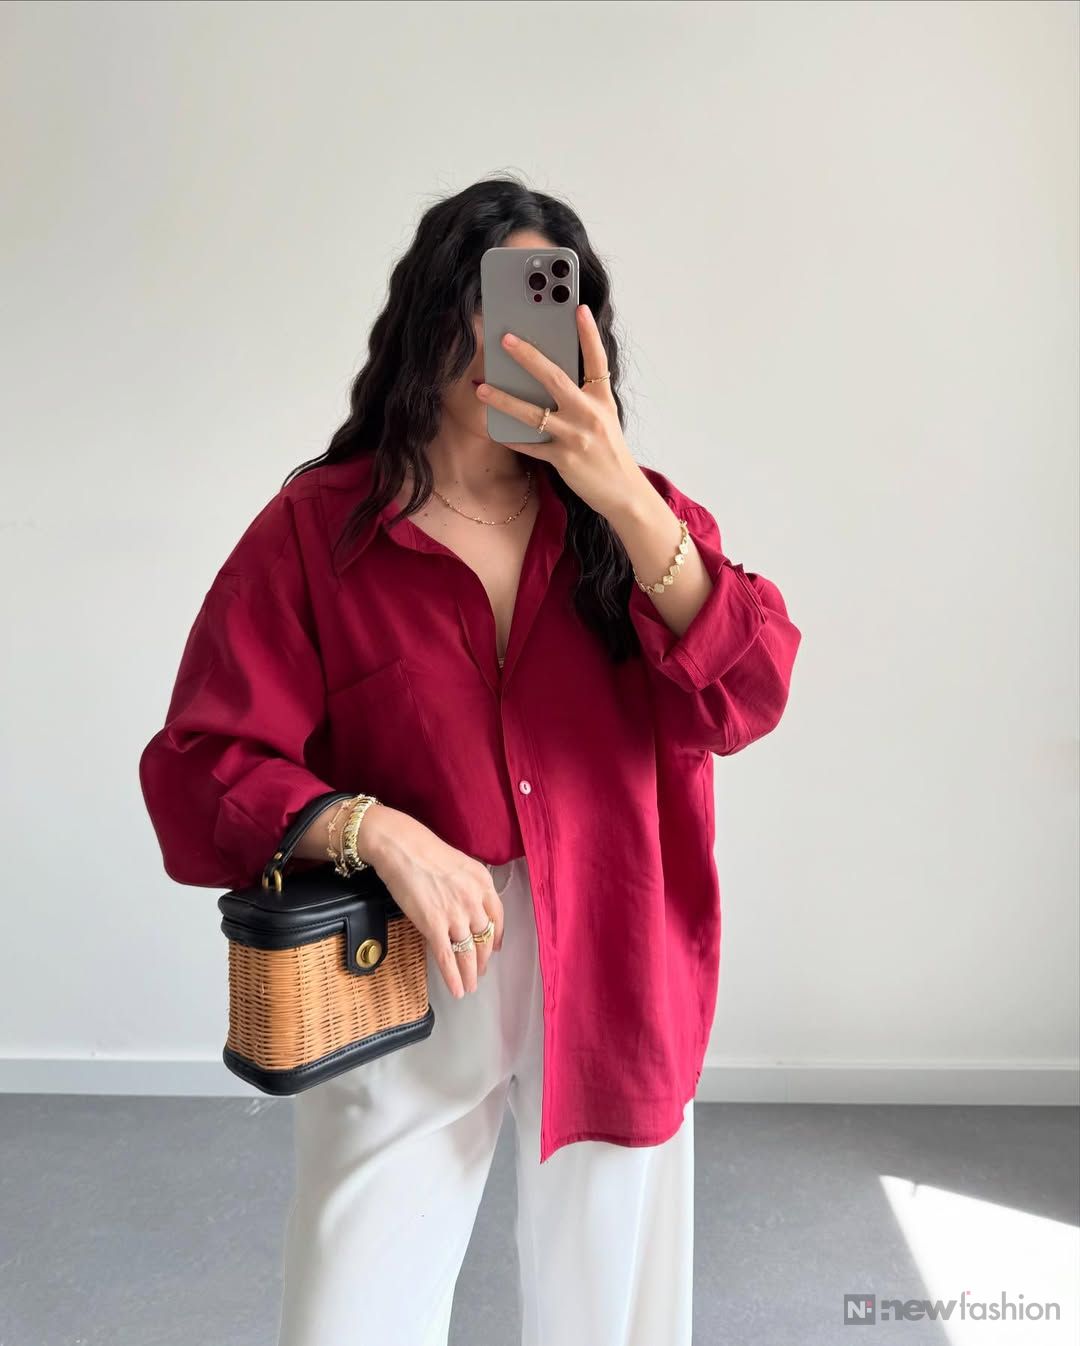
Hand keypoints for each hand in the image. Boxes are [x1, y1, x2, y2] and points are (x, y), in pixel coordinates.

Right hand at [359, 806, 505, 998]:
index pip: (498, 917)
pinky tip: (456, 990)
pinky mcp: (434, 925)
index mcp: (483, 883)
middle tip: (480, 971)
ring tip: (470, 987)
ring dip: (470, 974)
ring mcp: (455, 915)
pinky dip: (453, 977)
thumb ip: (469, 886)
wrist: (402, 848)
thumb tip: (470, 906)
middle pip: (484, 938)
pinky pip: (447, 958)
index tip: (494, 948)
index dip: (497, 936)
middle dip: (483, 959)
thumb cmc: (424, 851)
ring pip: (469, 953)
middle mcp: (474, 901)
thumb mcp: (460, 865)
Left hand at [474, 303, 646, 520]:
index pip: (597, 360)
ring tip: (482, 388)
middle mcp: (590, 414)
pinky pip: (531, 446)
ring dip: (504, 400)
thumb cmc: (610, 452)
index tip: (577, 308)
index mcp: (602, 400)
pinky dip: (512, 438)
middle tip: (506, 339)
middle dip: (528, 357)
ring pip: (533, 413)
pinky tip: (496, 431)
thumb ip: (584, 396)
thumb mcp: (605, 418)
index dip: (588, 334)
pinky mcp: (564, 460)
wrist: (624, 492)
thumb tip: (550, 377)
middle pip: (555, 379)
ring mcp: (576, 437)